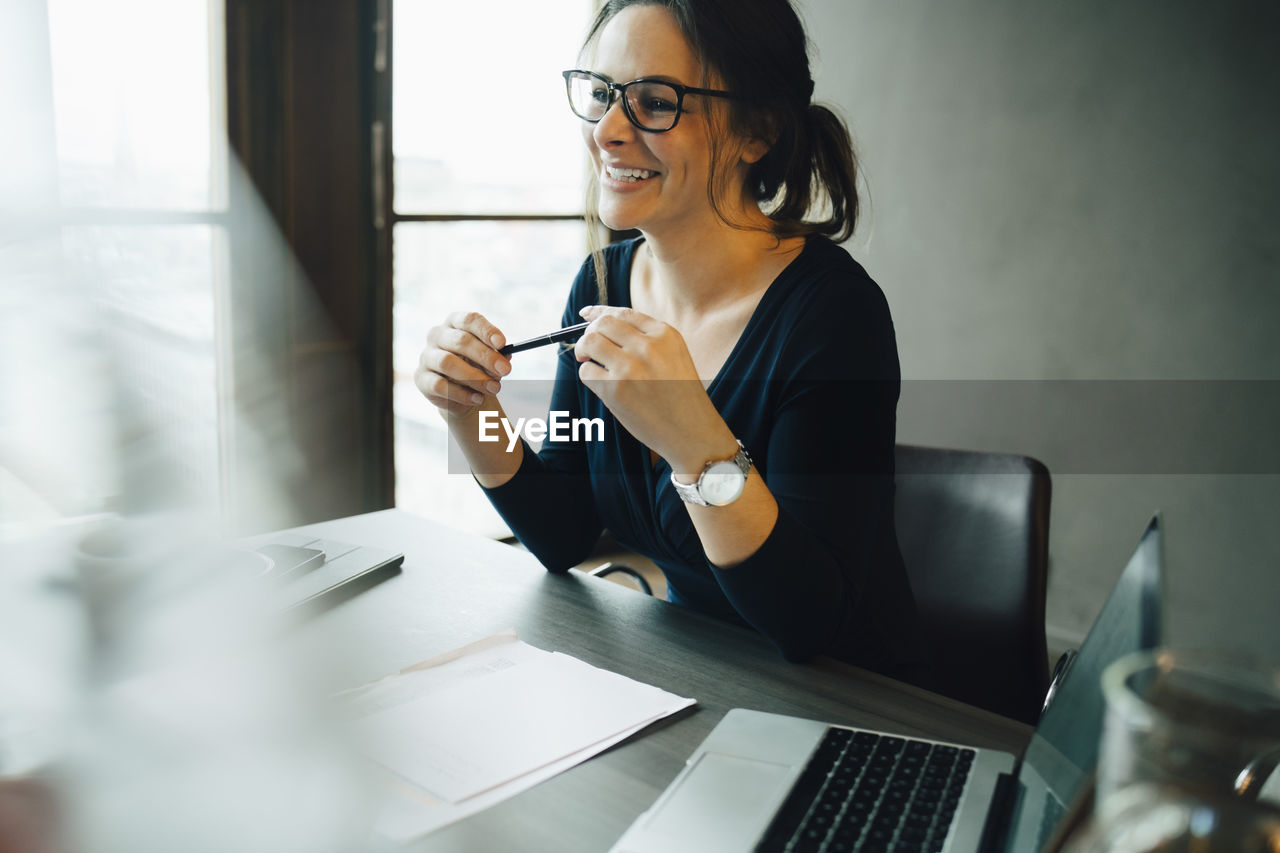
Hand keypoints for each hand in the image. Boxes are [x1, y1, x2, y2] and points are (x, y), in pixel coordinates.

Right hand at [415, 311, 511, 419]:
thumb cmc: (478, 367)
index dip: (486, 331)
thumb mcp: (490, 359)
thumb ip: (497, 356)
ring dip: (475, 377)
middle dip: (486, 356)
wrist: (461, 393)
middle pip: (460, 340)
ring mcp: (426, 356)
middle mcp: (437, 335)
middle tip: (505, 370)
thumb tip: (505, 357)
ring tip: (494, 388)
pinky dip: (462, 394)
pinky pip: (439, 385)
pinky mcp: (421, 378)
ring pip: (448, 363)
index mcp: (455, 322)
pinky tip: (477, 399)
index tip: (502, 344)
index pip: (469, 320)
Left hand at [574, 306, 734, 474]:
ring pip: (589, 343)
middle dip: (589, 333)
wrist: (693, 432)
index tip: (586, 315)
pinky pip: (586, 372)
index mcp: (665, 334)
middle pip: (603, 324)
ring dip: (583, 351)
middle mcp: (648, 346)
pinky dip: (588, 375)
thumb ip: (647, 340)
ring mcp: (631, 367)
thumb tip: (604, 327)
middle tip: (587, 348)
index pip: (623, 313)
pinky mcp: (615, 390)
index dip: (599, 312)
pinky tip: (600, 384)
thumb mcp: (675, 357)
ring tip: (588, 362)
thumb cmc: (682, 397)